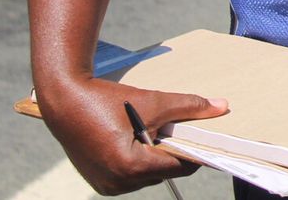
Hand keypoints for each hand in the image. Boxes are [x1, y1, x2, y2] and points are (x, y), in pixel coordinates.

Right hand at [39, 76, 227, 195]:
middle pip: (164, 172)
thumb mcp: (153, 101)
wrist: (65, 101)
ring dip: (157, 157)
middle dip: (174, 151)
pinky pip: (131, 177)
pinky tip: (138, 140)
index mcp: (131, 167)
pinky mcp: (100, 182)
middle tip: (176, 129)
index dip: (196, 152)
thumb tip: (222, 107)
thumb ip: (189, 106)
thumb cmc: (107, 100)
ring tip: (153, 132)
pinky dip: (140, 161)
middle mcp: (118, 182)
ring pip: (149, 175)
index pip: (179, 167)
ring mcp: (107, 185)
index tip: (207, 139)